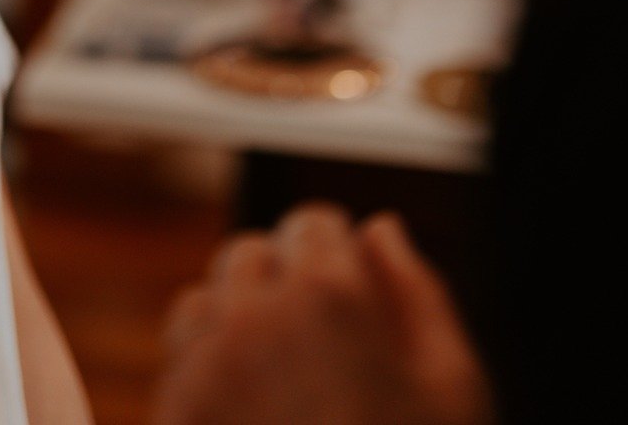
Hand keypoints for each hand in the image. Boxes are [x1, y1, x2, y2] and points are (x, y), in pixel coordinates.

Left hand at [151, 204, 495, 424]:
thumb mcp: (453, 389)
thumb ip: (418, 292)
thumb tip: (382, 231)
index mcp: (329, 293)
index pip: (313, 223)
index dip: (336, 257)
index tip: (348, 293)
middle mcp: (255, 312)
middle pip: (253, 254)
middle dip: (282, 283)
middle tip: (318, 346)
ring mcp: (205, 360)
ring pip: (208, 298)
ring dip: (237, 320)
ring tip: (281, 382)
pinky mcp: (174, 410)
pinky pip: (179, 351)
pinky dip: (206, 364)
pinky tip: (248, 412)